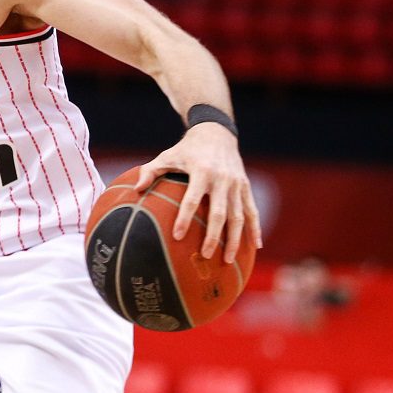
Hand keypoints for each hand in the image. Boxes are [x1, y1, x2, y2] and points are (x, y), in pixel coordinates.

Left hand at [135, 122, 262, 262]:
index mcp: (201, 171)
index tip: (176, 236)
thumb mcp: (167, 155)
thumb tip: (137, 189)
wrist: (216, 133)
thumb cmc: (187, 149)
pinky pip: (252, 211)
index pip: (192, 199)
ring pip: (238, 216)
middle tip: (205, 256)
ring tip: (227, 260)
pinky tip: (256, 246)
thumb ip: (151, 171)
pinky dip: (255, 228)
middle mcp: (222, 179)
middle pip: (220, 213)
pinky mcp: (246, 187)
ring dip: (235, 239)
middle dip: (214, 236)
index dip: (184, 218)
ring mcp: (237, 184)